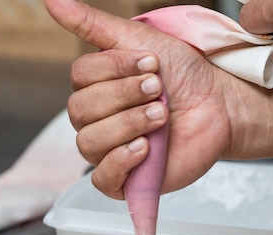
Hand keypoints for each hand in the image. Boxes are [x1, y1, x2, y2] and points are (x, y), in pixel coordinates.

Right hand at [44, 0, 242, 198]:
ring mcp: (109, 151)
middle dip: (123, 96)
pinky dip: (120, 162)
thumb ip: (94, 25)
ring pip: (89, 142)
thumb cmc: (186, 76)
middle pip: (80, 110)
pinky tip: (145, 148)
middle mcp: (97, 120)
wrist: (221, 107)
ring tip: (160, 116)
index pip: (80, 77)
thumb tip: (51, 0)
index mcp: (97, 87)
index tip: (152, 63)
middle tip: (158, 90)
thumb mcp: (141, 40)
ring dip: (127, 124)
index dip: (114, 68)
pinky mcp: (126, 180)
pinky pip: (102, 179)